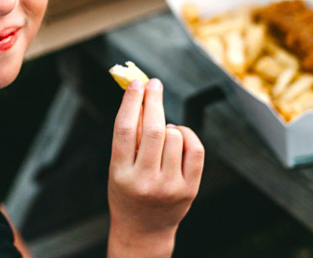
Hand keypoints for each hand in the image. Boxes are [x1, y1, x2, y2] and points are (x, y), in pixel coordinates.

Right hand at [107, 79, 203, 257]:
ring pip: (174, 136)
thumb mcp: (117, 167)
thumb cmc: (127, 192)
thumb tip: (138, 98)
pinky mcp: (189, 189)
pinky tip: (179, 135)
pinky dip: (187, 135)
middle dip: (153, 101)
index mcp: (120, 173)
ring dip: (168, 125)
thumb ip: (127, 137)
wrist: (143, 230)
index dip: (131, 102)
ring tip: (161, 132)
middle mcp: (145, 181)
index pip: (125, 129)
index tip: (136, 84)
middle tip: (153, 84)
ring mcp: (170, 186)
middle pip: (152, 130)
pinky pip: (195, 149)